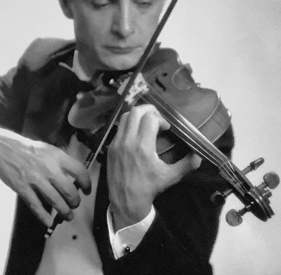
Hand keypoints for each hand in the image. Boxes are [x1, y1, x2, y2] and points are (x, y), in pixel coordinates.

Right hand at [0, 127, 90, 226]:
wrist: (4, 148)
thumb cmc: (28, 149)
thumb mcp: (48, 149)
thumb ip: (60, 162)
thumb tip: (73, 176)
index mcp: (57, 156)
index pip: (79, 171)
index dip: (86, 183)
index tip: (87, 190)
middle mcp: (49, 169)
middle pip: (69, 190)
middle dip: (75, 201)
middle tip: (75, 204)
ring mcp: (36, 180)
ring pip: (55, 201)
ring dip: (64, 211)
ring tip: (68, 216)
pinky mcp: (23, 189)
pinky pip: (36, 206)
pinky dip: (43, 216)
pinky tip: (48, 222)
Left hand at [107, 104, 200, 231]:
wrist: (126, 201)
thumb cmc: (149, 188)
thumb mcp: (170, 177)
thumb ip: (186, 165)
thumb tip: (199, 156)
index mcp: (143, 146)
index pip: (150, 119)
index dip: (161, 119)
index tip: (166, 128)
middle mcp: (128, 141)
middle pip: (135, 112)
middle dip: (149, 110)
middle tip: (157, 118)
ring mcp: (117, 143)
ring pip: (125, 117)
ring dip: (137, 115)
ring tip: (146, 122)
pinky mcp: (111, 147)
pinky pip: (119, 128)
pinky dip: (129, 125)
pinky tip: (136, 134)